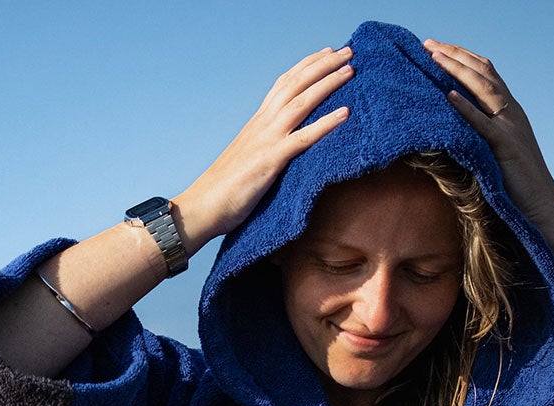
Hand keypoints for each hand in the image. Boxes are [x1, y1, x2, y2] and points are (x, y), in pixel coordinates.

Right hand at [177, 46, 354, 240]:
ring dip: (327, 83)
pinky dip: (326, 123)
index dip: (306, 65)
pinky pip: (304, 138)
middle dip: (323, 64)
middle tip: (348, 51)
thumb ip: (263, 145)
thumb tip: (277, 146)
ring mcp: (267, 140)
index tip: (325, 53)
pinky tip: (345, 113)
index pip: (284, 83)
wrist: (203, 205)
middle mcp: (263, 123)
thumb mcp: (247, 158)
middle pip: (296, 83)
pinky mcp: (271, 161)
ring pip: (302, 102)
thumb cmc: (223, 189)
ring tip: (349, 70)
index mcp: (257, 122)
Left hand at [423, 38, 553, 226]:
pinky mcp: (507, 148)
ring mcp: (512, 128)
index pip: (486, 74)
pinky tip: (448, 95)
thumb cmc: (518, 189)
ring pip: (484, 89)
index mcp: (511, 113)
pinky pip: (484, 124)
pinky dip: (466, 108)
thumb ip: (485, 139)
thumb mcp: (499, 156)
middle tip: (428, 43)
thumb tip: (458, 135)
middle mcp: (513, 113)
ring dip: (457, 70)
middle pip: (483, 73)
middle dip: (455, 55)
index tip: (438, 49)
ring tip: (433, 57)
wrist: (543, 209)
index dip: (463, 58)